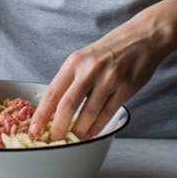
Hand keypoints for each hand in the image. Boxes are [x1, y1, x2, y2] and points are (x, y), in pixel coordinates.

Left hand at [29, 20, 169, 140]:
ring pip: (88, 113)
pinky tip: (90, 134)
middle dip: (58, 127)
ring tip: (73, 140)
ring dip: (79, 131)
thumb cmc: (110, 49)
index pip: (52, 92)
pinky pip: (107, 113)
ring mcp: (108, 80)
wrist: (142, 37)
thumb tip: (54, 107)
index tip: (34, 129)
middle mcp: (89, 70)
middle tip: (53, 139)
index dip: (41, 114)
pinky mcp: (125, 89)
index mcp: (74, 62)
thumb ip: (71, 79)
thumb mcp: (84, 58)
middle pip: (67, 105)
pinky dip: (97, 127)